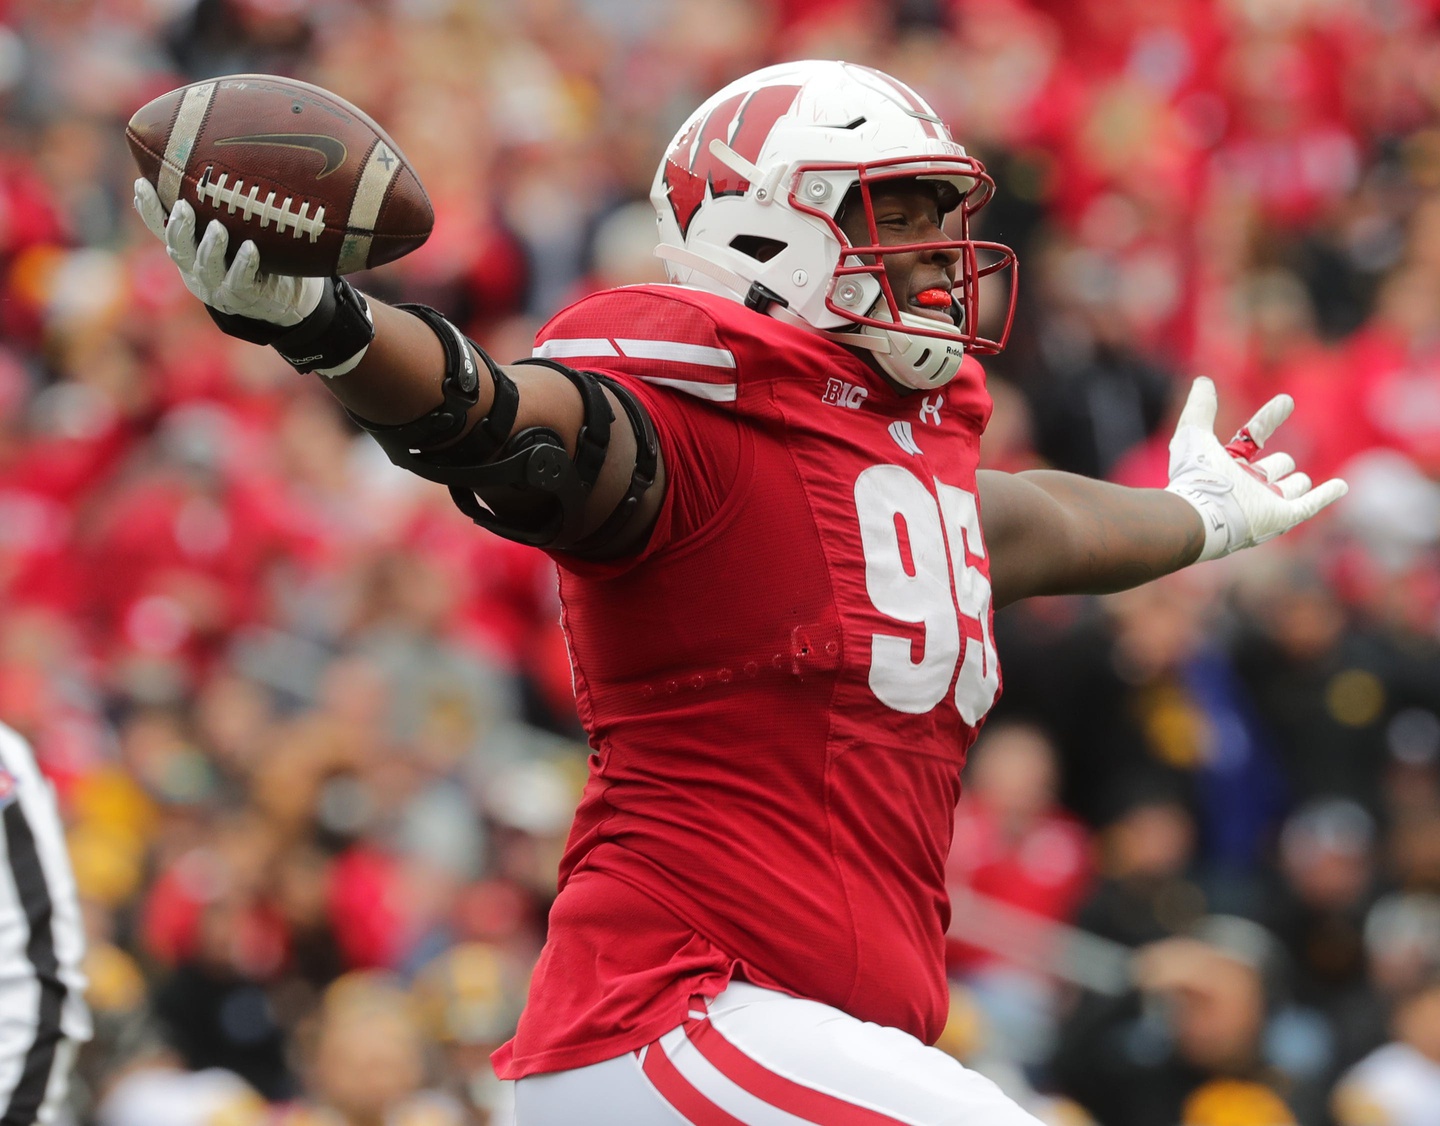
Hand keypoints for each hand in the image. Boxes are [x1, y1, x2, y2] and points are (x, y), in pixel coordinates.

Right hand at [133, 178, 321, 328]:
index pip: (160, 227)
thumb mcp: (229, 229)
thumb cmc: (251, 254)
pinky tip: (252, 248)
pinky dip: (245, 264)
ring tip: (217, 227)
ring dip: (210, 246)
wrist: (279, 300)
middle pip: (179, 248)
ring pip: (207, 266)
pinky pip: (241, 280)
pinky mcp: (243, 296)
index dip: (148, 209)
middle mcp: (196, 268)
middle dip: (178, 227)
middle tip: (183, 206)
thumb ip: (213, 207)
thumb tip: (202, 161)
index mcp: (187, 250)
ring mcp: (218, 285)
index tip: (141, 184)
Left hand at [1165, 377, 1347, 561]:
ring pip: (1294, 483)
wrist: (1202, 515)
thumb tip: (1204, 381)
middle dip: (1280, 463)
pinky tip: (1341, 486)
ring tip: (1293, 481)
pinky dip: (1326, 495)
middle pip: (1277, 465)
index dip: (1269, 418)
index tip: (1286, 401)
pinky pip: (1309, 505)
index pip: (1256, 436)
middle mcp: (1248, 485)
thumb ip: (1199, 407)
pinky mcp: (1281, 518)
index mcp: (1229, 464)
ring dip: (1296, 480)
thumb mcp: (1193, 434)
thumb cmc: (1195, 475)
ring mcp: (1266, 502)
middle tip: (1277, 463)